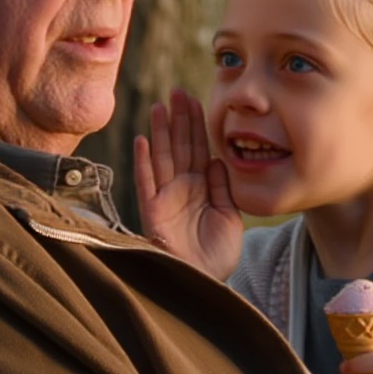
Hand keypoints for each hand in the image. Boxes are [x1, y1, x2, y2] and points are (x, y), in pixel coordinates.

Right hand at [133, 90, 242, 279]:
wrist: (205, 282)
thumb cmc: (217, 254)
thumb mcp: (230, 216)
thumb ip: (223, 187)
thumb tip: (218, 159)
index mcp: (201, 187)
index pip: (198, 149)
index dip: (195, 125)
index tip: (194, 100)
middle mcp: (182, 188)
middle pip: (178, 146)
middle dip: (178, 119)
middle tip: (177, 92)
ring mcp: (166, 198)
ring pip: (162, 157)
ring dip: (160, 132)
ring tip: (160, 107)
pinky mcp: (153, 211)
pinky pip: (147, 182)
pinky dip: (144, 162)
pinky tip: (142, 140)